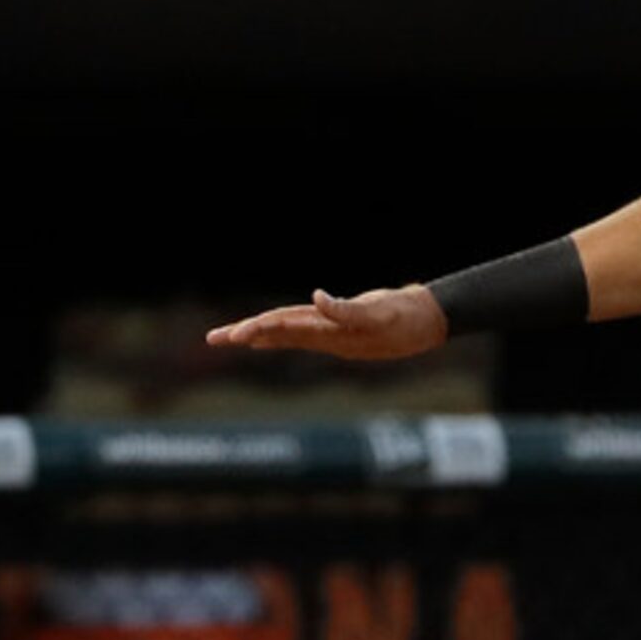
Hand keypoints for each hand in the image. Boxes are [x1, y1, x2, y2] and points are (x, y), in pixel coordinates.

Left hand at [204, 285, 448, 359]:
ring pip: (286, 332)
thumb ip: (348, 309)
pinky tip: (263, 337)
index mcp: (332, 334)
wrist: (427, 323)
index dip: (261, 329)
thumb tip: (317, 300)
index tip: (236, 335)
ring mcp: (331, 332)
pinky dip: (279, 330)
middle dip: (245, 335)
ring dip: (256, 334)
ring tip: (228, 337)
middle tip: (213, 339)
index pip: (288, 330)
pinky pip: (300, 328)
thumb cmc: (406, 318)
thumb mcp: (381, 312)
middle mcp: (326, 336)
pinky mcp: (337, 325)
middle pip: (278, 334)